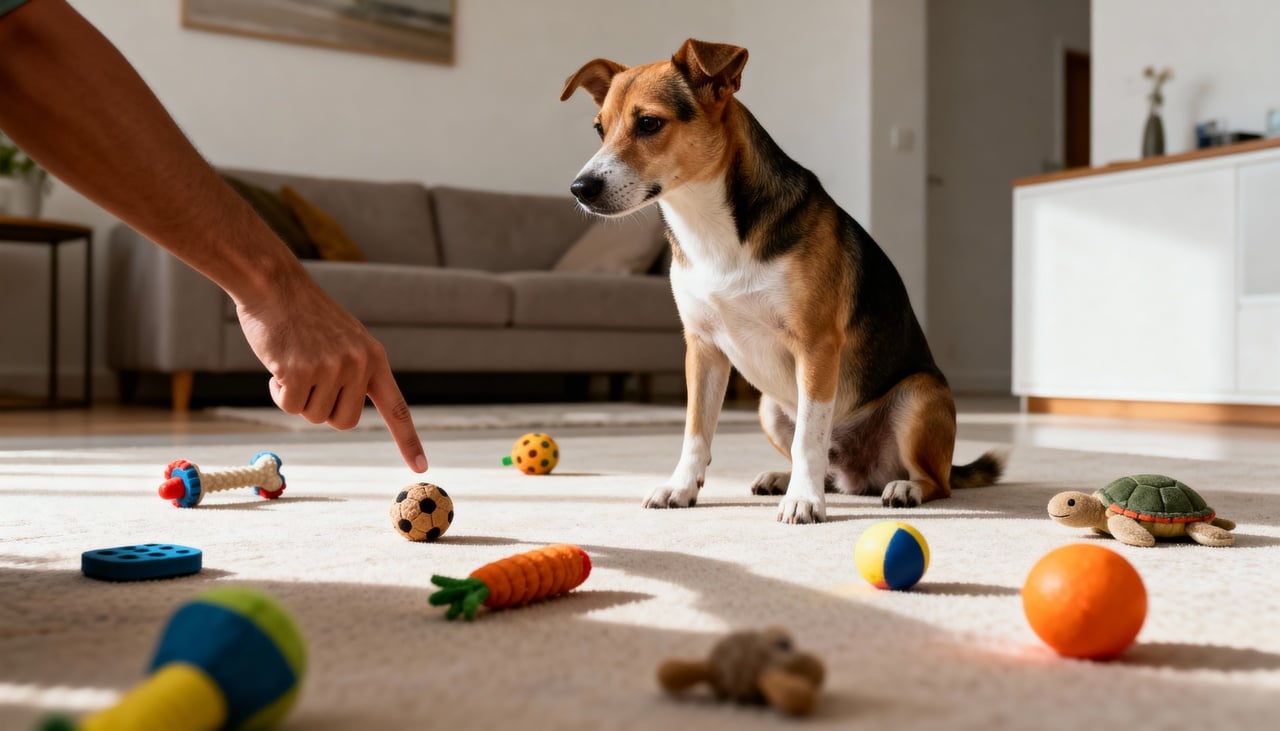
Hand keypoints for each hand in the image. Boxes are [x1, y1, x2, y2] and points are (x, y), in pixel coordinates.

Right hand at [235, 275, 426, 472]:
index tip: (421, 468)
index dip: (408, 440)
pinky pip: (288, 407)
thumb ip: (355, 371)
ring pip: (314, 417)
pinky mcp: (299, 371)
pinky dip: (278, 392)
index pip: (397, 408)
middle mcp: (358, 365)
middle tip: (310, 381)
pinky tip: (278, 362)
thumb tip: (348, 413)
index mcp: (374, 358)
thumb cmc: (305, 315)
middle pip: (345, 422)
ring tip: (294, 361)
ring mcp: (330, 368)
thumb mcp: (345, 340)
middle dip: (324, 411)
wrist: (275, 285)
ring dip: (298, 398)